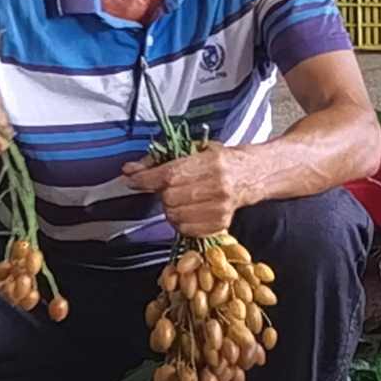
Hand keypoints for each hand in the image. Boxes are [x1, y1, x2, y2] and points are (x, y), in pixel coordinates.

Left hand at [124, 145, 263, 240]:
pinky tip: (188, 211)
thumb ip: (158, 161)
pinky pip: (186, 229)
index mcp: (212, 162)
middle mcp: (218, 186)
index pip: (170, 174)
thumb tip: (130, 170)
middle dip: (163, 193)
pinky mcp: (221, 224)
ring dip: (170, 209)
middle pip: (170, 198)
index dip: (146, 179)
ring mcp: (221, 208)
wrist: (250, 176)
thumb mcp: (192, 151)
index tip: (133, 180)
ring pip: (175, 216)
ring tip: (180, 199)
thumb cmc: (219, 161)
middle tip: (170, 188)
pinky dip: (180, 221)